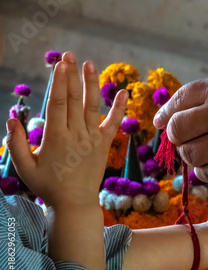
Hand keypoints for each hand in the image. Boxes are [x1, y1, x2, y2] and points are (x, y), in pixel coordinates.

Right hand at [6, 52, 127, 207]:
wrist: (75, 204)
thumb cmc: (47, 186)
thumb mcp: (24, 167)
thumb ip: (15, 143)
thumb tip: (12, 117)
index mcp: (56, 138)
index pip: (58, 104)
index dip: (59, 82)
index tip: (60, 64)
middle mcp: (77, 135)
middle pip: (75, 100)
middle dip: (72, 76)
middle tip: (70, 55)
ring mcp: (93, 139)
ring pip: (93, 107)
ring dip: (92, 84)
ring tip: (90, 64)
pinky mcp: (104, 145)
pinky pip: (114, 124)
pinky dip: (120, 108)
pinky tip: (124, 92)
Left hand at [153, 75, 207, 183]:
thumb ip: (201, 98)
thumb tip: (160, 121)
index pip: (178, 102)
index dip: (166, 116)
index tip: (162, 124)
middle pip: (177, 131)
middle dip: (178, 138)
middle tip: (191, 139)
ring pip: (190, 155)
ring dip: (194, 155)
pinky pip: (206, 175)